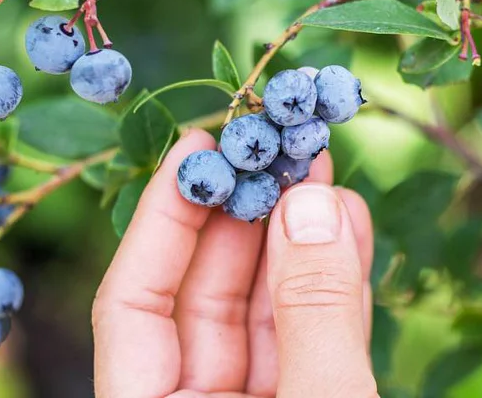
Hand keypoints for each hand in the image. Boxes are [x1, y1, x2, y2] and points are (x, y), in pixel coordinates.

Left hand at [92, 129, 377, 397]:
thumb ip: (313, 312)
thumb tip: (308, 205)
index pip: (132, 302)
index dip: (163, 216)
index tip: (199, 145)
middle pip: (203, 294)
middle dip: (246, 215)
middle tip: (277, 146)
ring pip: (263, 311)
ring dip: (298, 240)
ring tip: (322, 174)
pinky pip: (311, 336)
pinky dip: (333, 284)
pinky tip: (348, 228)